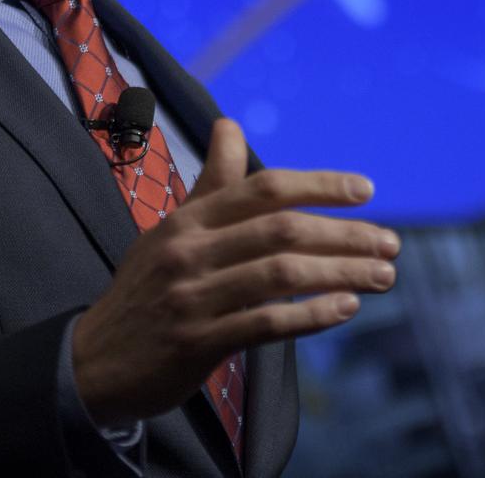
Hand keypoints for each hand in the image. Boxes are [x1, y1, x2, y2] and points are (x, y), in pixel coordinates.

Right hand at [72, 117, 399, 424]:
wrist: (94, 359)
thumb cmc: (146, 288)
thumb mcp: (173, 228)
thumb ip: (212, 183)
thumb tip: (230, 125)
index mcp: (188, 219)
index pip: (262, 188)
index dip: (319, 185)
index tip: (366, 190)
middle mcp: (189, 250)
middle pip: (280, 229)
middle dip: (344, 233)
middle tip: (390, 243)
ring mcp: (191, 296)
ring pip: (280, 274)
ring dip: (340, 272)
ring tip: (383, 276)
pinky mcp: (196, 342)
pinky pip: (264, 323)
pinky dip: (311, 315)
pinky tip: (345, 308)